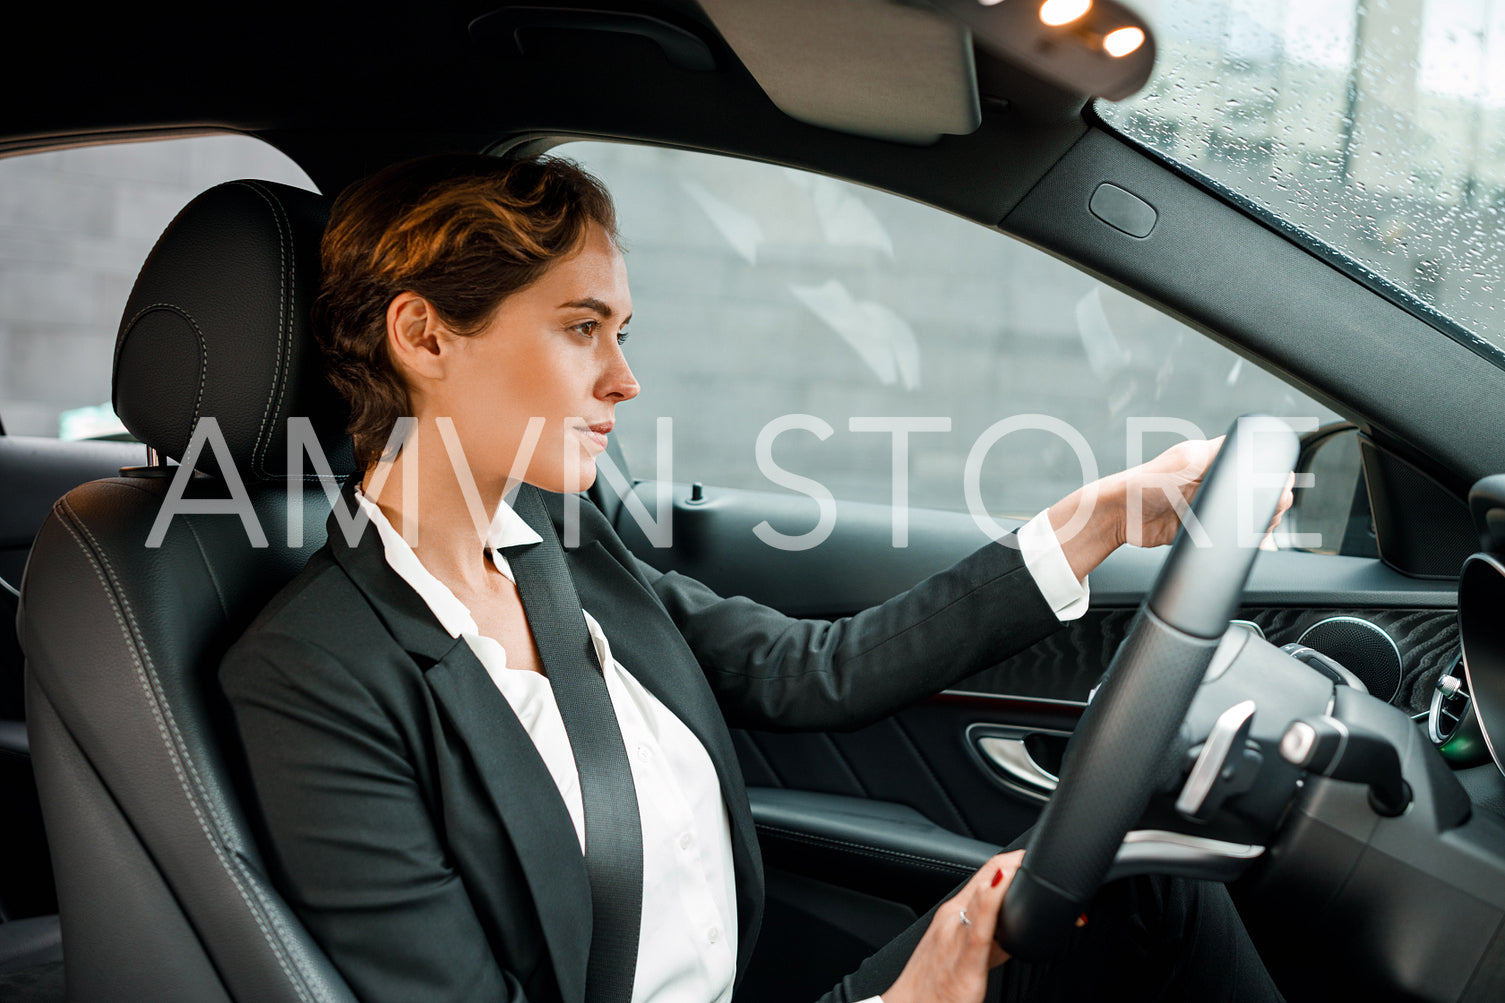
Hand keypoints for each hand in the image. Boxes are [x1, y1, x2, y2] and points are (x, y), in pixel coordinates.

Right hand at [880, 850, 1023, 1002]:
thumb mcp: (964, 955)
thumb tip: (1015, 931)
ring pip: (981, 896)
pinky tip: (1000, 887)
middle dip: (1013, 863)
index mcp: (953, 914)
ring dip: (1006, 878)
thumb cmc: (933, 987)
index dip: (1010, 861)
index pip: (984, 875)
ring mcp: (956, 936)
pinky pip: (980, 929)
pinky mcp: (964, 962)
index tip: (1031, 856)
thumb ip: (991, 939)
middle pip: (984, 878)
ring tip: (1025, 861)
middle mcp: (952, 918)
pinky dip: (990, 903)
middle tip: (1039, 852)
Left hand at [1048, 436, 1295, 579]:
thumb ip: (1217, 455)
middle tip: (1273, 508)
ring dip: (1261, 519)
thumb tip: (1251, 445)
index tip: (1279, 483)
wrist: (1121, 517)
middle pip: (1258, 489)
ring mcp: (1210, 504)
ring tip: (1263, 522)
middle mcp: (1214, 480)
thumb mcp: (1185, 462)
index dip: (1269, 472)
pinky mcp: (1203, 527)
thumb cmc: (1144, 483)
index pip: (1253, 460)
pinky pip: (1232, 534)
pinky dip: (1244, 537)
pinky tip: (1251, 538)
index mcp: (1212, 458)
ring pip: (1249, 513)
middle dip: (1271, 499)